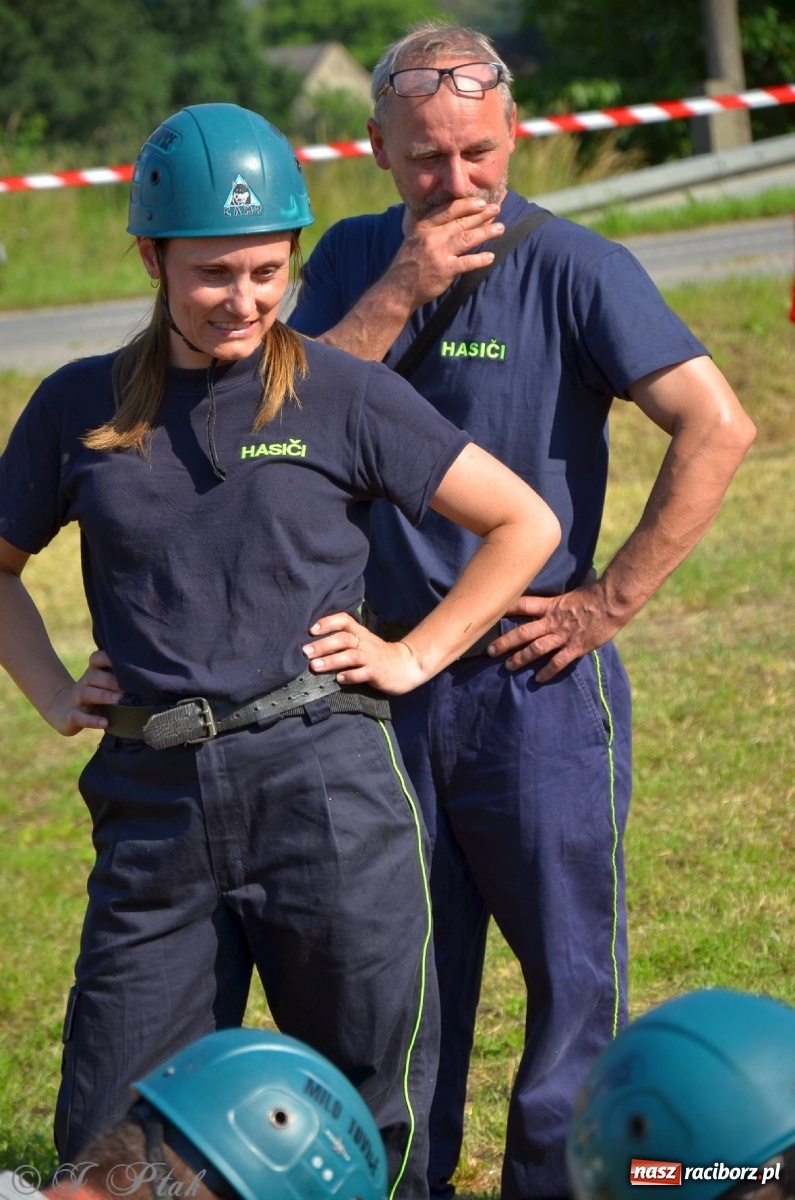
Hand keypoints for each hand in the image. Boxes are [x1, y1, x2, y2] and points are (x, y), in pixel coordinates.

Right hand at [44, 649, 123, 735]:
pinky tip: (105, 722)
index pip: (96, 659)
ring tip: (119, 700)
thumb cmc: (93, 696)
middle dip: (111, 681)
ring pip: (86, 693)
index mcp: (93, 673)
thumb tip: (152, 679)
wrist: (61, 709)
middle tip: (128, 687)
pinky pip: (79, 717)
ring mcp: (75, 699)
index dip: (107, 657)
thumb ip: (120, 681)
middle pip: (93, 676)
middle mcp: (84, 683)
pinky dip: (92, 720)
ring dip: (104, 696)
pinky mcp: (70, 716)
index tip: (125, 658)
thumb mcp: (103, 686)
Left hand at [303, 613, 426, 695]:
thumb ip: (344, 640)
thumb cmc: (377, 654)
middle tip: (305, 652)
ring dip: (331, 660)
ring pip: (350, 656)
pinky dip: (350, 676)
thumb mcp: (363, 641)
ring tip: (314, 666)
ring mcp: (372, 657)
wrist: (405, 666)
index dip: (328, 622)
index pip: (344, 620)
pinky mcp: (378, 672)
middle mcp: (365, 642)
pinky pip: (363, 673)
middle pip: (343, 639)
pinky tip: (338, 679)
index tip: (312, 630)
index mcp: (360, 632)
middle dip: (323, 645)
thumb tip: (314, 643)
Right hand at [390, 197, 504, 308]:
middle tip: (496, 208)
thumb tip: (449, 219)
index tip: (481, 202)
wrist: (397, 289)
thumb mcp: (414, 239)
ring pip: (467, 238)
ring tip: (500, 228)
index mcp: (423, 227)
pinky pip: (467, 262)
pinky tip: (491, 256)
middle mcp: (431, 237)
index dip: (467, 205)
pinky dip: (480, 259)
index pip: (448, 210)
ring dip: (486, 232)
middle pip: (461, 222)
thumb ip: (430, 228)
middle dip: (481, 214)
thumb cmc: (407, 265)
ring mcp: (438, 254)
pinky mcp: (445, 270)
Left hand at [488, 580, 625, 682]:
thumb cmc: (597, 592)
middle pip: (522, 632)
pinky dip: (547, 671)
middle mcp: (552, 621)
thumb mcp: (575, 589)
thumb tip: (564, 582)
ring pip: (535, 649)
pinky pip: (558, 662)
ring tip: (508, 666)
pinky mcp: (576, 647)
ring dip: (520, 659)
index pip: (523, 605)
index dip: (506, 609)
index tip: (490, 613)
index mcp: (551, 605)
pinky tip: (538, 679)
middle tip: (489, 650)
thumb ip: (565, 594)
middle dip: (505, 642)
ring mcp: (563, 635)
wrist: (613, 601)